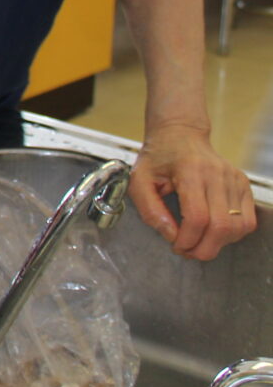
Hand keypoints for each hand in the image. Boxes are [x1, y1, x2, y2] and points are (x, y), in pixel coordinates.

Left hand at [129, 121, 256, 259]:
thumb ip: (150, 210)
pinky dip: (232, 235)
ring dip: (219, 244)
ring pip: (238, 227)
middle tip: (187, 251)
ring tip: (199, 241)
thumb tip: (170, 235)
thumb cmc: (158, 157)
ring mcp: (235, 180)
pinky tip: (213, 232)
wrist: (180, 134)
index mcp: (190, 171)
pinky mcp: (244, 185)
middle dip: (204, 248)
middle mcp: (218, 174)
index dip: (187, 239)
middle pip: (221, 226)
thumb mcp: (139, 180)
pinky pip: (247, 221)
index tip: (175, 245)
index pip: (197, 217)